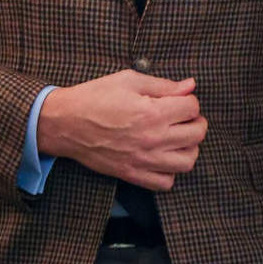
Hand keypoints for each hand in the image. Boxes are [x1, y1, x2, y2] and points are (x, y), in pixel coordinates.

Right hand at [37, 70, 206, 190]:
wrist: (66, 123)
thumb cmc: (96, 97)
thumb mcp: (129, 80)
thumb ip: (163, 85)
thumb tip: (190, 85)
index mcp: (153, 112)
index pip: (192, 108)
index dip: (189, 100)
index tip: (178, 99)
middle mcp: (153, 139)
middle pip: (197, 134)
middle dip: (196, 121)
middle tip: (184, 116)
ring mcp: (144, 160)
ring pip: (188, 161)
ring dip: (189, 147)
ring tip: (178, 137)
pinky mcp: (132, 175)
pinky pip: (166, 182)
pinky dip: (170, 171)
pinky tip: (163, 156)